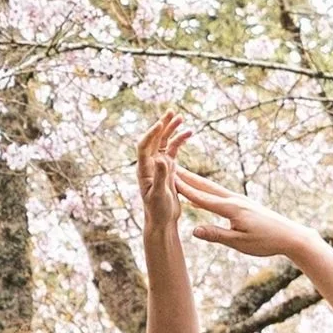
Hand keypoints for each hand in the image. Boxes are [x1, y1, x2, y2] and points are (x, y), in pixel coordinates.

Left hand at [136, 107, 189, 237]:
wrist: (162, 220)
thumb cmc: (158, 210)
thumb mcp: (160, 194)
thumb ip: (161, 176)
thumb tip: (160, 158)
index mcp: (144, 170)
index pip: (144, 146)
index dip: (151, 134)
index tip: (160, 124)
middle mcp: (149, 164)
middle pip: (154, 140)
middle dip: (162, 125)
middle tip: (171, 111)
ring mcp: (159, 165)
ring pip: (164, 142)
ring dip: (171, 130)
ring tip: (180, 118)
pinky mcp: (168, 169)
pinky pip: (173, 150)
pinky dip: (179, 141)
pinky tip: (188, 133)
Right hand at [170, 163, 312, 262]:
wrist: (290, 235)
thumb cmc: (266, 241)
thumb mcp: (239, 242)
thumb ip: (216, 235)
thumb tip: (193, 229)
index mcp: (231, 208)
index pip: (202, 198)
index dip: (184, 189)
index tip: (168, 179)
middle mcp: (234, 200)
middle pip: (205, 187)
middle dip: (187, 177)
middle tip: (170, 165)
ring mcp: (239, 200)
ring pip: (212, 189)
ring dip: (196, 182)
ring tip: (181, 174)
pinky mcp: (243, 204)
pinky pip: (219, 196)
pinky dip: (206, 192)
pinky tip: (200, 196)